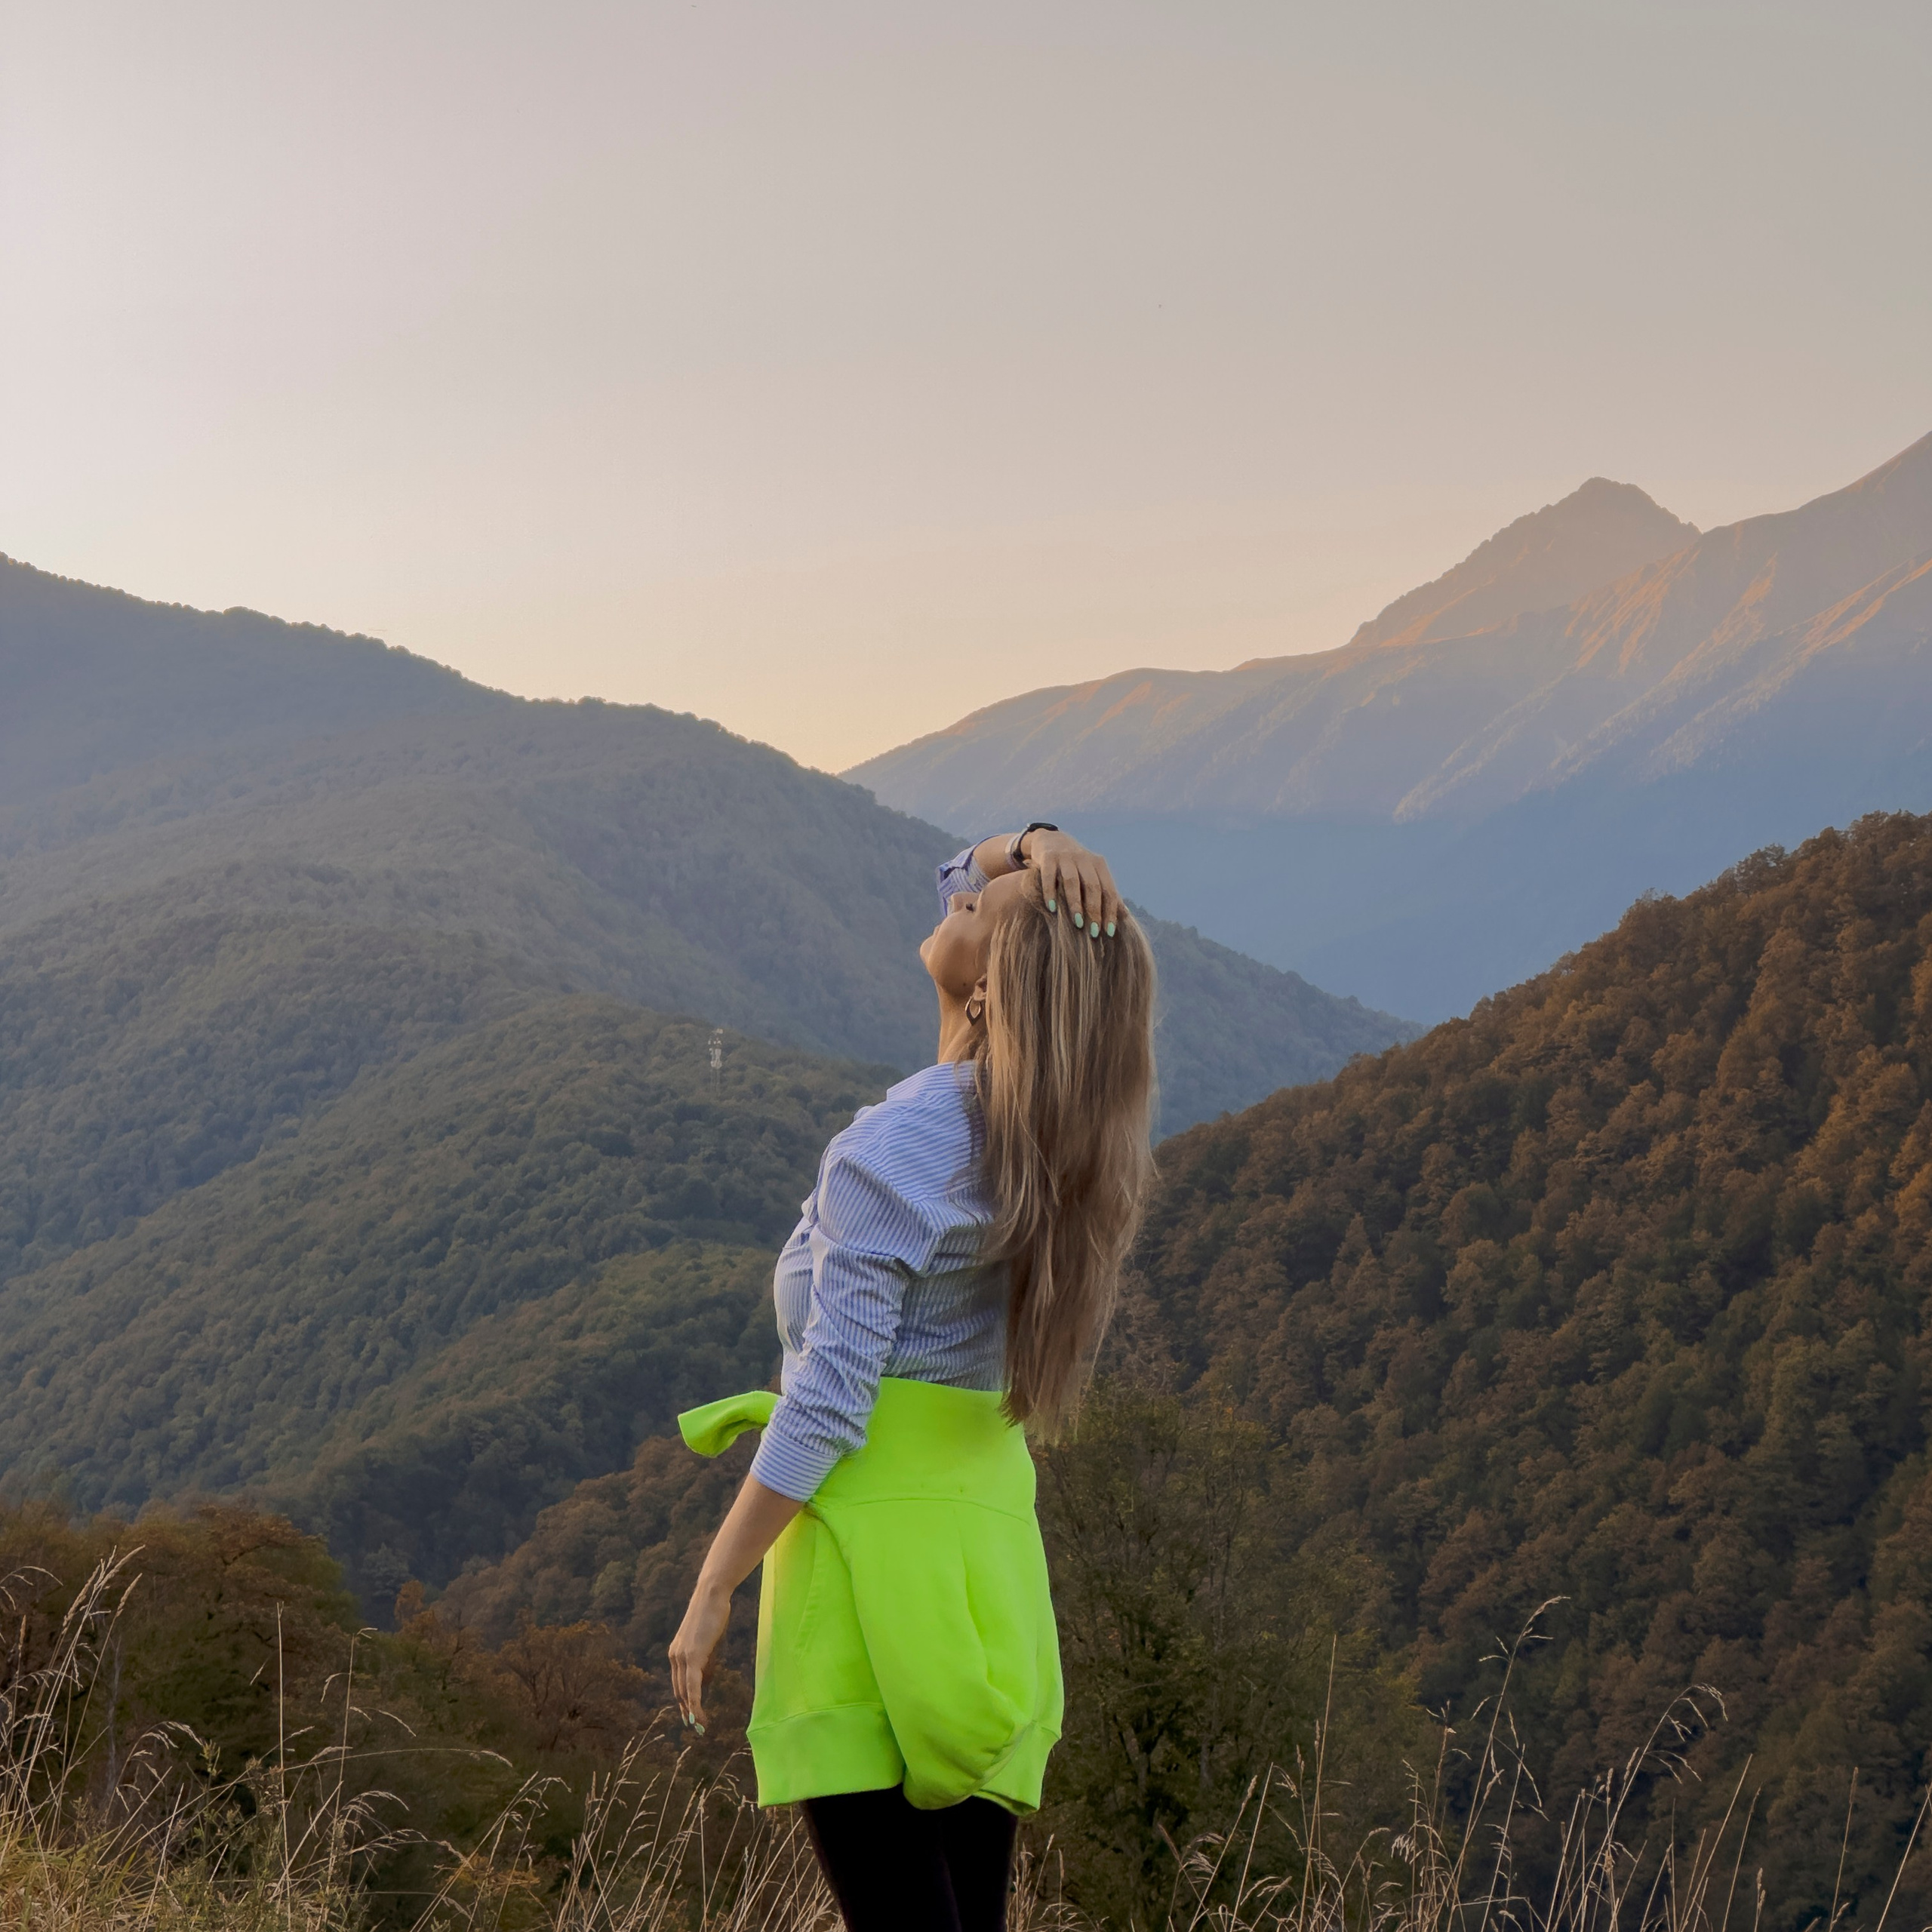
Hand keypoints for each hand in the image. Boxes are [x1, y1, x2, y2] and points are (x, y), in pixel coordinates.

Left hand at [668, 1580, 730, 1731]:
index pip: (678, 1683)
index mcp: (676, 1653)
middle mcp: (674, 1657)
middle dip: (688, 1710)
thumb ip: (705, 1662)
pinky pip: (693, 1686)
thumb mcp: (707, 1642)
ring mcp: (682, 1657)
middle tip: (697, 1726)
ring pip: (684, 1692)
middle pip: (679, 1691)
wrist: (711, 1595)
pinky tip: (699, 1715)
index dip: (685, 1701)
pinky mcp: (693, 1657)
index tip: (692, 1716)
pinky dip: (695, 1703)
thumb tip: (705, 1682)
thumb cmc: (713, 1615)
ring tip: (701, 1725)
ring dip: (692, 1711)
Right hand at [1025, 830, 1121, 939]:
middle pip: (1092, 886)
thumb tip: (1126, 915)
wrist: (1051, 840)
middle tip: (1093, 933)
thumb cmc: (1075, 865)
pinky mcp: (1048, 857)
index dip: (1110, 911)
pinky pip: (1049, 876)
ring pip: (1072, 881)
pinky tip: (1051, 908)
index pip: (1108, 890)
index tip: (1108, 932)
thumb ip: (1107, 892)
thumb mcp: (1093, 874)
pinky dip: (1050, 892)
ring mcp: (1065, 857)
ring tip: (1077, 923)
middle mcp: (1084, 859)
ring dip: (1075, 903)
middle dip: (1094, 910)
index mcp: (1099, 865)